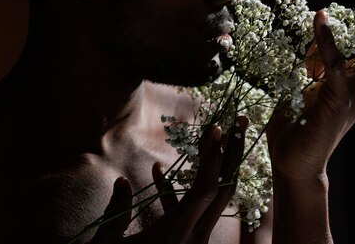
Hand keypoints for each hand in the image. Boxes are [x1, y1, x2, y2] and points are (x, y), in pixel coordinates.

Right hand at [89, 116, 248, 243]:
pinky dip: (179, 191)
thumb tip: (121, 183)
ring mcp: (190, 242)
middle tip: (238, 123)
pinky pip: (189, 212)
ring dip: (214, 169)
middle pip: (221, 190)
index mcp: (176, 233)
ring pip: (212, 201)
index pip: (205, 189)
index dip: (214, 157)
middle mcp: (191, 237)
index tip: (217, 128)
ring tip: (213, 139)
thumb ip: (116, 213)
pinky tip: (157, 174)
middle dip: (231, 155)